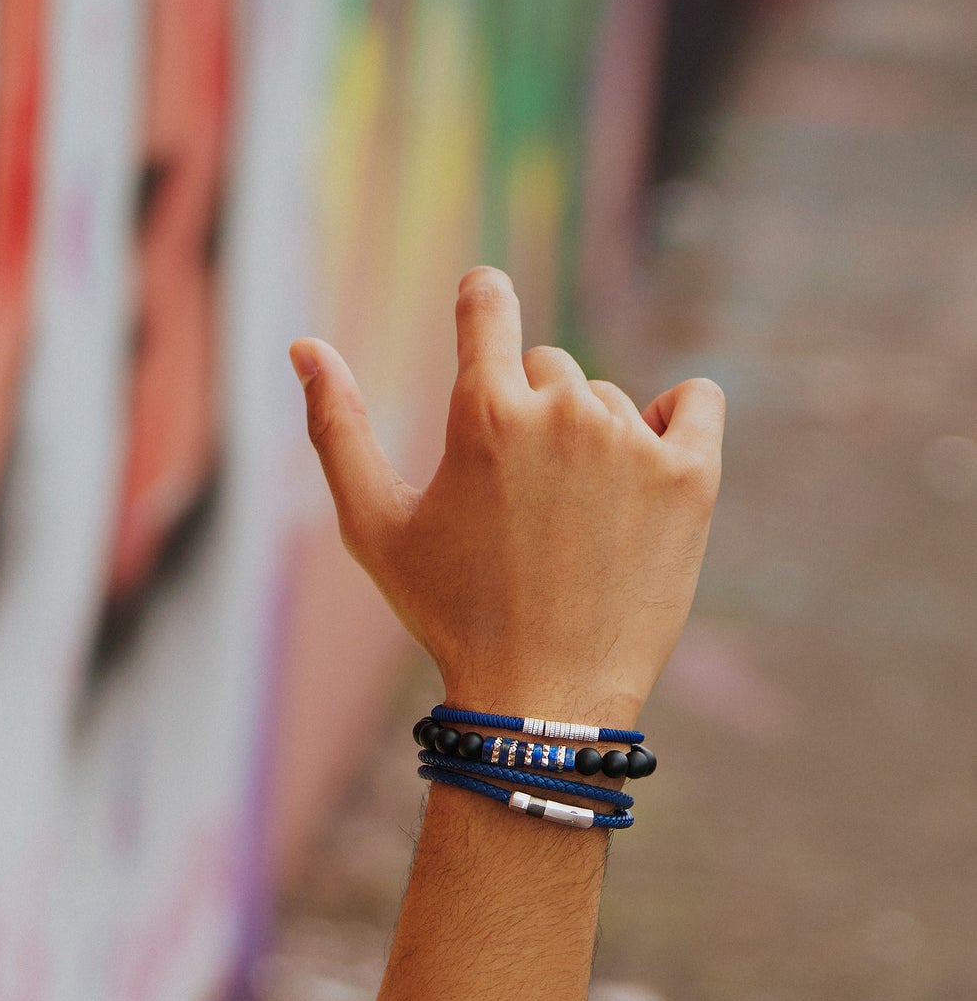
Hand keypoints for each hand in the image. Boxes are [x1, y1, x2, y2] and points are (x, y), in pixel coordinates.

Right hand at [291, 267, 724, 726]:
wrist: (542, 699)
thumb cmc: (450, 617)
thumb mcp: (373, 527)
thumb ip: (336, 427)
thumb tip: (304, 345)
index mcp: (481, 413)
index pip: (487, 301)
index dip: (481, 303)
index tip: (484, 312)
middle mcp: (561, 411)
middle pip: (547, 367)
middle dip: (529, 417)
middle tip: (520, 506)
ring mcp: (632, 442)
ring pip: (610, 399)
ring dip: (591, 442)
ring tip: (571, 528)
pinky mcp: (692, 476)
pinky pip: (696, 401)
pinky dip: (677, 421)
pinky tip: (648, 471)